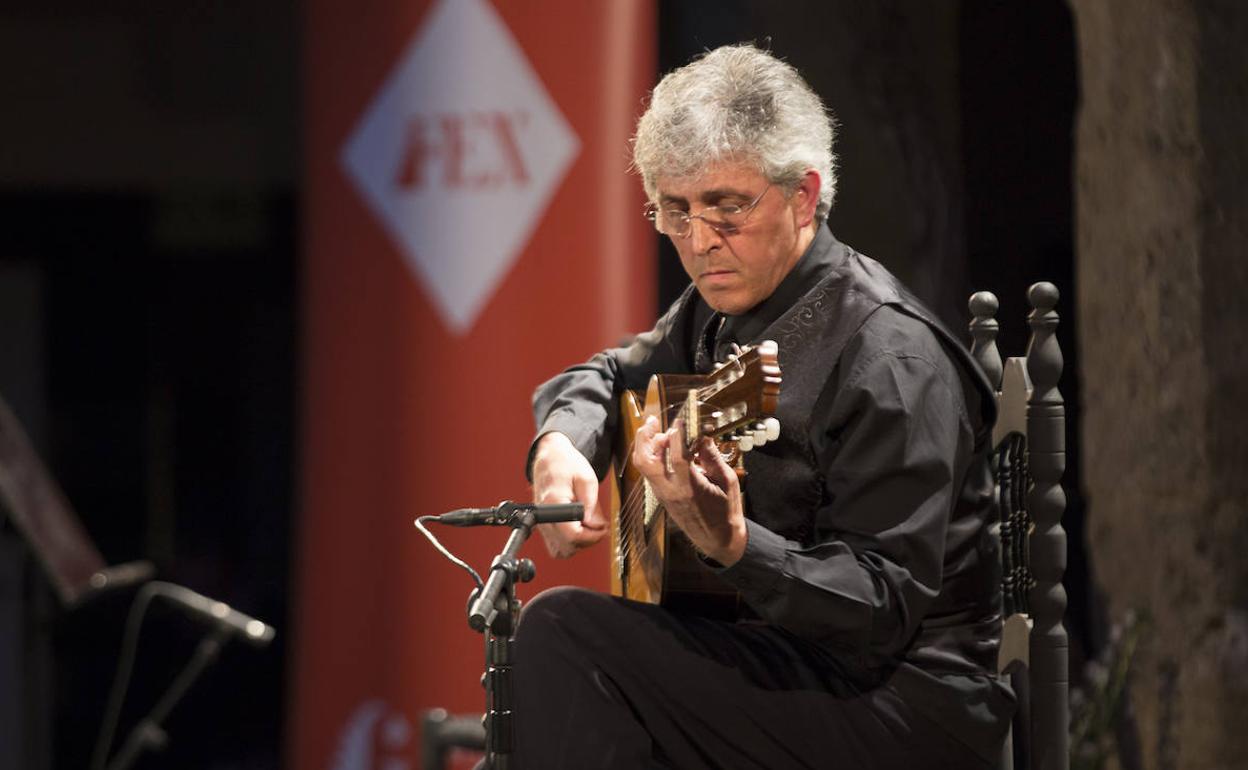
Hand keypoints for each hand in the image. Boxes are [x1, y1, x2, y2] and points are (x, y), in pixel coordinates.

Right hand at [530, 432, 605, 557]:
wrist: (551, 459)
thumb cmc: (567, 465)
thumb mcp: (587, 479)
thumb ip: (591, 505)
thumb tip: (595, 526)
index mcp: (553, 504)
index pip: (572, 535)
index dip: (592, 536)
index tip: (603, 529)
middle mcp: (544, 517)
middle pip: (567, 546)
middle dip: (588, 540)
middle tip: (600, 527)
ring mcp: (542, 524)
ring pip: (561, 550)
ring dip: (579, 544)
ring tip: (589, 528)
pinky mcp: (544, 526)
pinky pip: (556, 546)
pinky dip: (569, 544)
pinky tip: (579, 530)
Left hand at [630, 415, 746, 565]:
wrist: (718, 540)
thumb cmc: (726, 511)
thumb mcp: (727, 481)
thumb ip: (712, 457)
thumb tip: (702, 435)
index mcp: (690, 488)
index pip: (677, 457)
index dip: (677, 435)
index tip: (680, 420)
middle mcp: (670, 491)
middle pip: (645, 461)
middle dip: (644, 438)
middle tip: (652, 421)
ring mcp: (662, 495)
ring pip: (643, 466)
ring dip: (646, 446)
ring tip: (658, 432)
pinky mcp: (661, 496)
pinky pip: (650, 472)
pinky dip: (652, 456)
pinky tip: (663, 447)